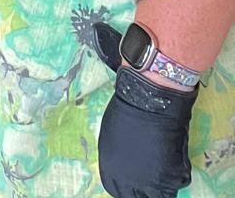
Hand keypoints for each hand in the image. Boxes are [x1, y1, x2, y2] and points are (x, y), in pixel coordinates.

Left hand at [98, 67, 195, 197]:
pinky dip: (177, 172)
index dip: (127, 188)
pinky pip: (178, 182)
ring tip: (164, 162)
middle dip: (146, 190)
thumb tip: (126, 168)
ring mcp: (152, 184)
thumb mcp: (112, 137)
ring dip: (163, 184)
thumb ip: (119, 159)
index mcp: (111, 172)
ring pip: (161, 195)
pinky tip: (173, 153)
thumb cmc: (127, 110)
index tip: (135, 182)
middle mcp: (129, 183)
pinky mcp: (172, 179)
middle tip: (154, 177)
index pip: (117, 192)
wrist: (149, 101)